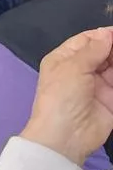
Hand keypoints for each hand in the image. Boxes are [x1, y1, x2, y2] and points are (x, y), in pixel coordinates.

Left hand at [20, 28, 112, 165]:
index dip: (103, 35)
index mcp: (63, 59)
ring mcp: (98, 84)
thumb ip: (92, 50)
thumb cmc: (62, 96)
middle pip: (104, 52)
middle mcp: (81, 69)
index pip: (86, 40)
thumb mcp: (72, 68)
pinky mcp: (112, 98)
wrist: (66, 136)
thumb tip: (107, 33)